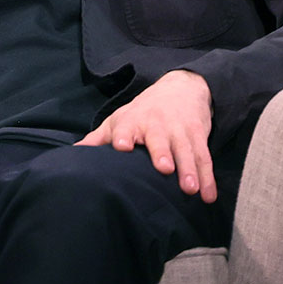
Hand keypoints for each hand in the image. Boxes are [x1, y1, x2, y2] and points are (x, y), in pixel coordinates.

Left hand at [76, 69, 215, 202]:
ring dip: (189, 169)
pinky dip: (208, 177)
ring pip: (185, 149)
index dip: (123, 135)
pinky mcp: (198, 134)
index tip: (121, 146)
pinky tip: (209, 196)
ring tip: (191, 189)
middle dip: (162, 152)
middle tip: (164, 168)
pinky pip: (204, 156)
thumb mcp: (120, 119)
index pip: (126, 126)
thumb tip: (74, 154)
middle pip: (159, 138)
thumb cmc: (143, 111)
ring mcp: (179, 128)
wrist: (180, 87)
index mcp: (133, 120)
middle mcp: (157, 123)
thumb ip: (99, 138)